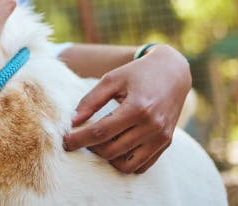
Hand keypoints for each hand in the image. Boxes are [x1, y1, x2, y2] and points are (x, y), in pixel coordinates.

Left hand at [62, 44, 190, 173]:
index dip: (79, 139)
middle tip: (79, 139)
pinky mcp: (166, 144)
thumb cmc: (137, 73)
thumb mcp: (111, 79)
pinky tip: (115, 148)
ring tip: (98, 143)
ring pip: (126, 164)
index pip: (100, 132)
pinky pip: (141, 166)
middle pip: (111, 150)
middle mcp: (152, 126)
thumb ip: (91, 100)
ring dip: (107, 158)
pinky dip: (125, 162)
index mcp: (137, 108)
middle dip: (90, 148)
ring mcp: (161, 138)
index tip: (64, 142)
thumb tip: (72, 122)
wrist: (172, 72)